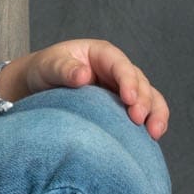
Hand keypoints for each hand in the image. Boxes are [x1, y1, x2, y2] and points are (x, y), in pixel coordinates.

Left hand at [24, 39, 169, 137]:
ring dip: (155, 114)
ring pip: (149, 98)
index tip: (128, 99)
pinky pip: (143, 113)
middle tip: (137, 119)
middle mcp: (117, 70)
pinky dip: (149, 124)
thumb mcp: (49, 66)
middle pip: (140, 82)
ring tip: (155, 133)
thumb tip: (84, 75)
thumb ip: (64, 69)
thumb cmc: (45, 70)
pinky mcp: (122, 107)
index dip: (128, 81)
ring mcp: (121, 89)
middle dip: (143, 100)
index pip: (121, 65)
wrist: (38, 86)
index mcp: (102, 54)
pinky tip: (150, 139)